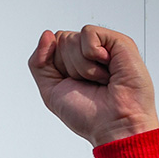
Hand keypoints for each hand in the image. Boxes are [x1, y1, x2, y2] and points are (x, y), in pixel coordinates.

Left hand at [28, 26, 158, 146]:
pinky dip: (91, 54)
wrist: (114, 125)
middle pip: (60, 40)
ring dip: (81, 66)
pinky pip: (88, 32)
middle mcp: (89, 52)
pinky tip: (107, 67)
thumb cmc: (88, 115)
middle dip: (69, 67)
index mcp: (74, 62)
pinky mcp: (119, 41)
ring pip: (71, 38)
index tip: (74, 85)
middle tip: (90, 84)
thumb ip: (39, 63)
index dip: (56, 68)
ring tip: (101, 79)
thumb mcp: (50, 90)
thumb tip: (46, 35)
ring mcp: (105, 46)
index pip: (51, 46)